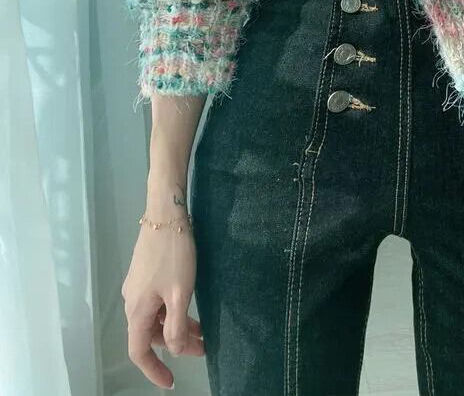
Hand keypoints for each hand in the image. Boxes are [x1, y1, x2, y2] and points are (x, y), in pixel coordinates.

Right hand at [121, 216, 203, 389]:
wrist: (165, 213)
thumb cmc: (173, 254)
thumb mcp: (179, 293)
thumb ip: (176, 326)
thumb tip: (173, 352)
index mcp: (137, 309)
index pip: (139, 351)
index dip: (153, 370)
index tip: (171, 381)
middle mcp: (133, 300)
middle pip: (151, 334)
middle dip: (174, 345)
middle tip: (202, 347)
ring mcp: (139, 286)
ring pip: (157, 317)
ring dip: (177, 327)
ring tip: (202, 330)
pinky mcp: (147, 273)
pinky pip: (158, 302)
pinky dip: (174, 310)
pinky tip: (191, 308)